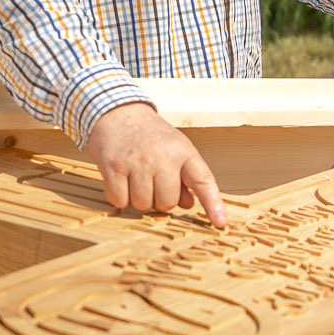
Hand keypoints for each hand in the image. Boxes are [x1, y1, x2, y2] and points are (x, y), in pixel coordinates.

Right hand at [82, 102, 226, 227]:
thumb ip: (185, 177)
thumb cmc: (150, 135)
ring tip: (136, 177)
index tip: (220, 223)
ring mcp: (137, 161)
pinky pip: (120, 200)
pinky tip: (121, 179)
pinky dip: (119, 196)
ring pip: (143, 204)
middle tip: (152, 180)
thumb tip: (189, 205)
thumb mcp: (174, 149)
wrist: (117, 111)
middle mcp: (162, 156)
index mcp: (183, 150)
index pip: (203, 180)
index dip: (213, 204)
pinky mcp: (113, 165)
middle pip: (167, 202)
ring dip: (138, 198)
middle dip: (160, 199)